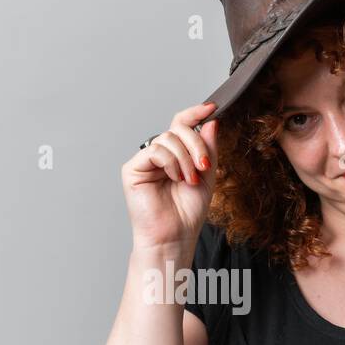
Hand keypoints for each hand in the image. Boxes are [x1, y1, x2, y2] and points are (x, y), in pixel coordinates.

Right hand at [123, 101, 218, 252]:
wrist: (175, 236)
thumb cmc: (187, 213)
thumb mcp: (207, 175)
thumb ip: (208, 148)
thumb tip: (210, 121)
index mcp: (175, 155)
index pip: (182, 125)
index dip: (195, 113)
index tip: (211, 108)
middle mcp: (159, 155)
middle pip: (177, 128)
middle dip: (196, 143)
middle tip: (203, 165)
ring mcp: (145, 161)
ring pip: (168, 138)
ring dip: (185, 158)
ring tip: (190, 180)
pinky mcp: (133, 168)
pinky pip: (155, 150)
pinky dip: (171, 162)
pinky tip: (175, 178)